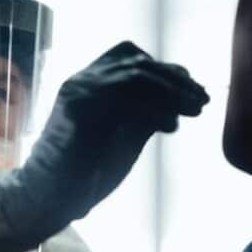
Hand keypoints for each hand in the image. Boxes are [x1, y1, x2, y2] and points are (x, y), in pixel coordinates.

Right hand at [0, 41, 208, 230]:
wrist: (50, 196)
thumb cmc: (86, 170)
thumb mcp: (121, 132)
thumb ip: (143, 112)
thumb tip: (179, 102)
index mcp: (85, 81)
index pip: (126, 55)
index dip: (163, 67)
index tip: (190, 84)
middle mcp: (80, 82)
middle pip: (135, 64)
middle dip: (175, 80)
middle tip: (202, 99)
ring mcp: (78, 96)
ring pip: (133, 78)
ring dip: (171, 92)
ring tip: (195, 109)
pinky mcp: (80, 114)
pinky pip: (125, 101)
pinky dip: (155, 111)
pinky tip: (170, 126)